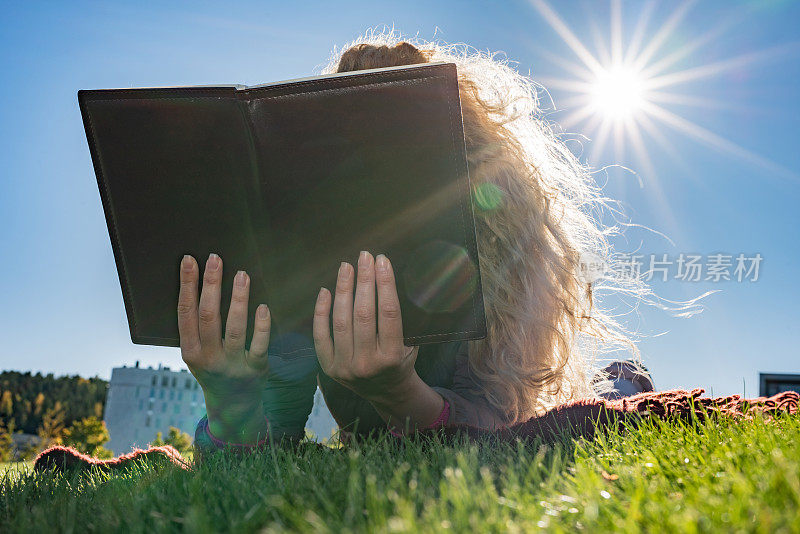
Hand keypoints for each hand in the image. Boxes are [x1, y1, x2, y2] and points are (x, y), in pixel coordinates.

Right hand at [177, 253, 270, 442]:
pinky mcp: (255, 369)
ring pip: (235, 328)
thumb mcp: (196, 352)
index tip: (190, 260)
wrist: (233, 406)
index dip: (187, 285)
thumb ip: (196, 326)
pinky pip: (259, 345)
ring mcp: (232, 365)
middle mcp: (208, 358)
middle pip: (209, 316)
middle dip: (211, 285)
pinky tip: (263, 306)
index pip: (185, 312)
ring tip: (242, 275)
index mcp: (190, 351)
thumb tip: (198, 283)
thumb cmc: (214, 368)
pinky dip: (261, 326)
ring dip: (238, 300)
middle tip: (215, 258)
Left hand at [313, 251, 443, 430]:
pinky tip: (325, 290)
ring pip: (341, 321)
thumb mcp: (412, 343)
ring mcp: (346, 367)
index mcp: (393, 356)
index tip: (382, 261)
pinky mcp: (329, 368)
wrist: (386, 393)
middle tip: (364, 256)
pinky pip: (321, 336)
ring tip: (346, 267)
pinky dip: (321, 312)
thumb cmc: (401, 360)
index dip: (385, 284)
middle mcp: (368, 363)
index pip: (388, 313)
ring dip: (343, 290)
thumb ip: (405, 318)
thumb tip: (393, 278)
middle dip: (364, 281)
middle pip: (363, 314)